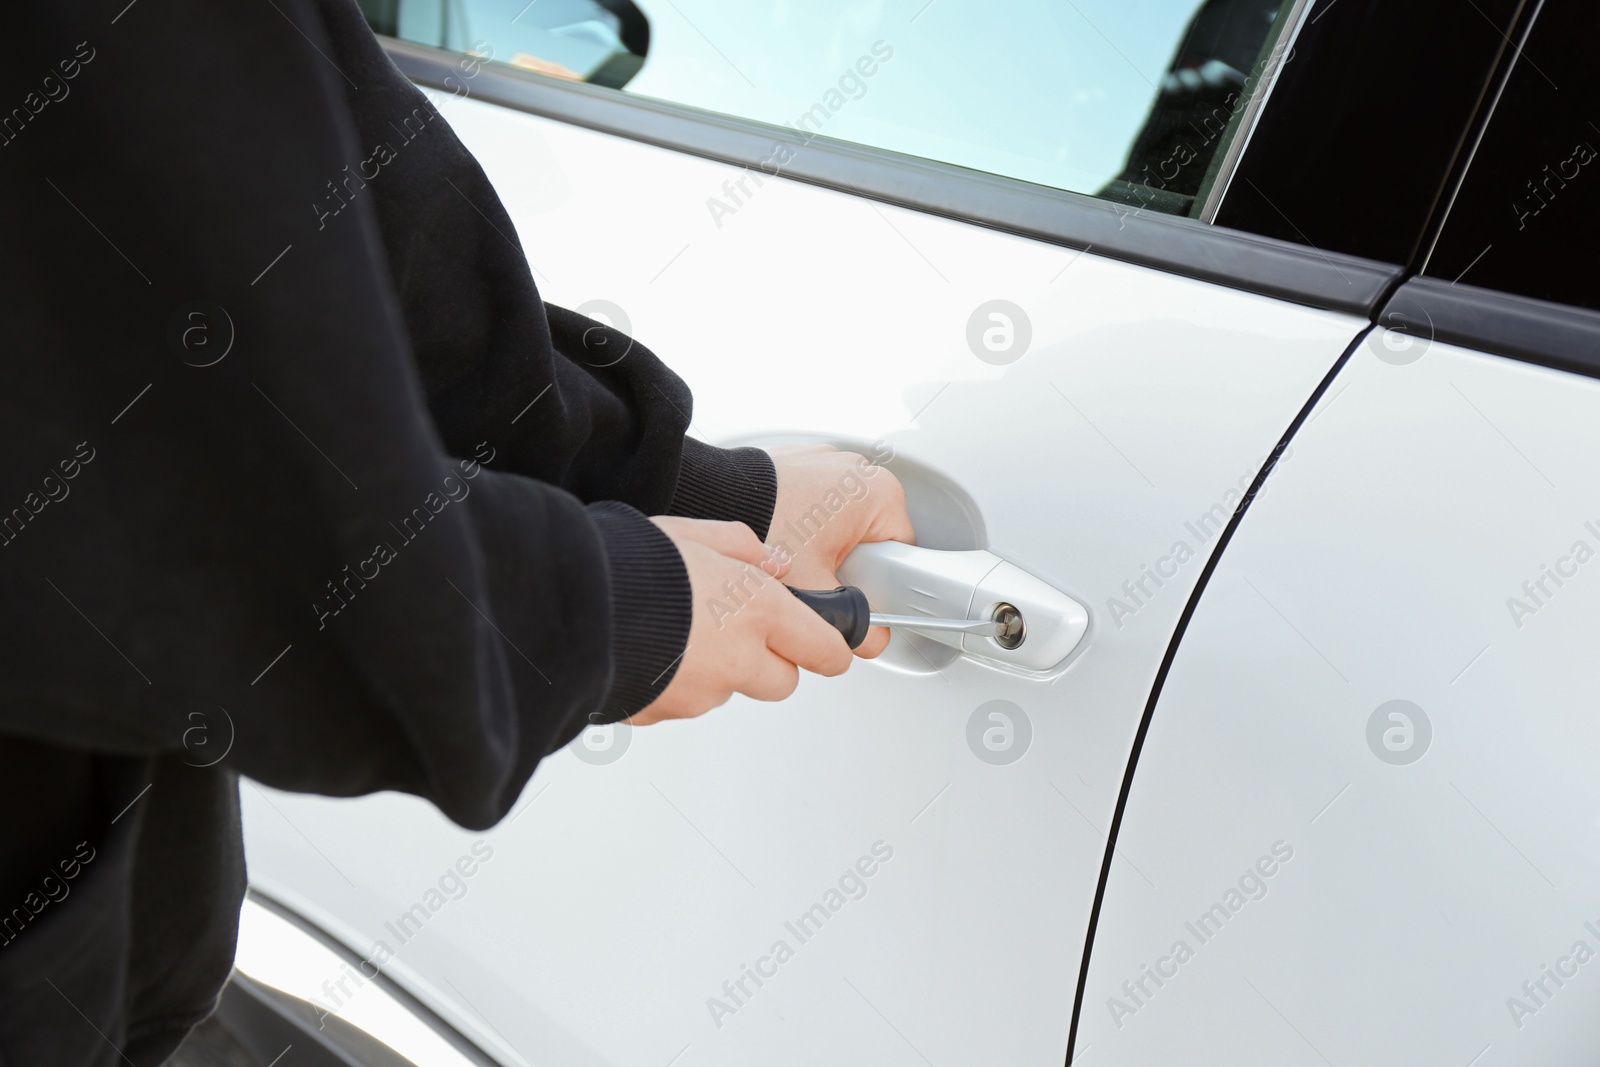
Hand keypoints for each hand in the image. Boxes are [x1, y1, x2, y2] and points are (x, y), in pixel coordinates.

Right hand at [628, 517, 853, 724]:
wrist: (570, 602)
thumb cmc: (630, 561)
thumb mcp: (695, 532)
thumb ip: (744, 548)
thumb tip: (772, 562)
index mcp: (759, 610)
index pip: (825, 649)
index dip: (827, 646)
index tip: (826, 642)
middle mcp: (738, 659)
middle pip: (783, 682)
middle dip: (771, 661)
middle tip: (740, 630)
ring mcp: (701, 693)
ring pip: (730, 691)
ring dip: (719, 671)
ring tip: (679, 631)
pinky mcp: (665, 712)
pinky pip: (684, 701)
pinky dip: (676, 682)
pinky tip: (651, 650)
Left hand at [763, 444, 915, 657]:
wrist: (708, 497)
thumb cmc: (765, 526)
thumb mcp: (816, 589)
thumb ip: (850, 621)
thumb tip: (868, 638)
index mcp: (880, 493)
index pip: (902, 554)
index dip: (880, 586)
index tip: (854, 596)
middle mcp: (860, 469)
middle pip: (872, 540)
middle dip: (847, 566)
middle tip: (817, 579)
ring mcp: (829, 462)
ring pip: (843, 523)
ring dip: (823, 545)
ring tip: (795, 558)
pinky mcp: (800, 461)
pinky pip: (816, 504)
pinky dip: (803, 523)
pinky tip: (781, 537)